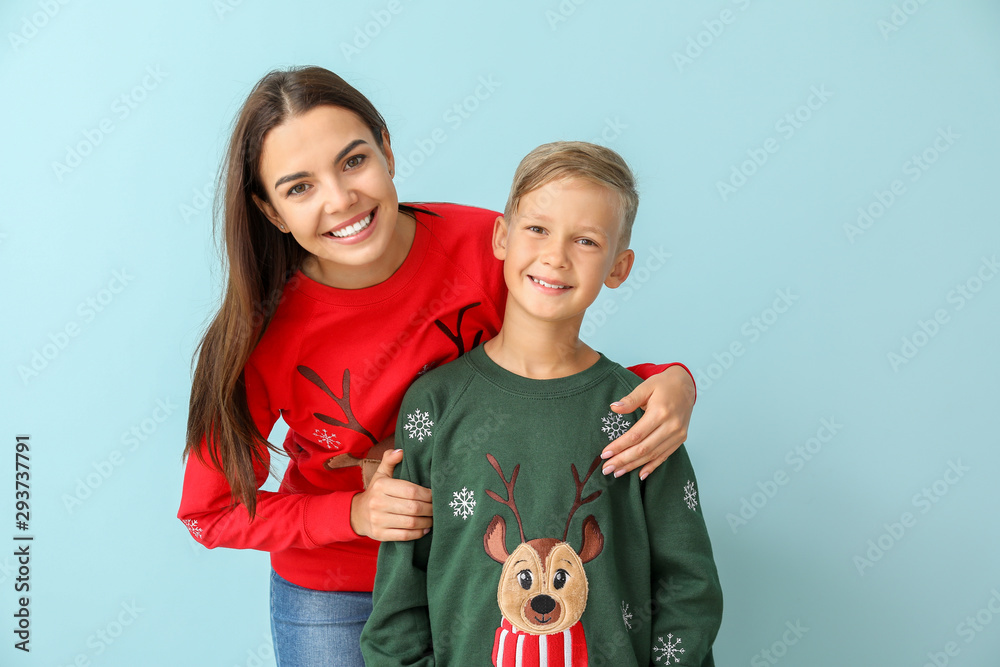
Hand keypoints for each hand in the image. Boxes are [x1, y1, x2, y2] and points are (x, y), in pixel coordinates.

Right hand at [350, 449, 432, 540]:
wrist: (357, 514)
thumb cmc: (376, 492)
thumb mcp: (381, 474)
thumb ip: (390, 460)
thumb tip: (401, 451)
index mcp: (381, 485)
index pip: (411, 490)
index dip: (427, 494)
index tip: (435, 496)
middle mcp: (378, 503)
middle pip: (413, 507)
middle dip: (430, 509)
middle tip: (437, 508)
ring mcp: (378, 520)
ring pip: (411, 522)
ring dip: (426, 522)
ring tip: (433, 518)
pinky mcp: (379, 534)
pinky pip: (404, 536)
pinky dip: (418, 533)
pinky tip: (425, 529)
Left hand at [601, 365, 695, 479]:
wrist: (686, 385)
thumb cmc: (663, 385)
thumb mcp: (645, 386)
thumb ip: (630, 399)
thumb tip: (614, 408)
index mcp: (660, 412)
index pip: (636, 435)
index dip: (619, 446)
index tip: (605, 454)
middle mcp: (671, 426)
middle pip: (643, 448)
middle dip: (623, 460)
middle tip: (607, 469)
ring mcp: (677, 434)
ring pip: (653, 455)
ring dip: (634, 465)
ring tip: (618, 472)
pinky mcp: (680, 439)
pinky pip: (664, 456)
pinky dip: (652, 466)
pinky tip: (640, 474)